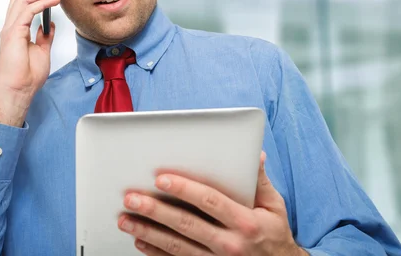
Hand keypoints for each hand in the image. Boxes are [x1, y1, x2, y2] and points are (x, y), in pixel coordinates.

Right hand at [0, 0, 61, 126]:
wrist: (19, 90)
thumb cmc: (27, 76)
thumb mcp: (42, 51)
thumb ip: (44, 37)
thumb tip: (50, 25)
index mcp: (16, 30)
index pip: (22, 3)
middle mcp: (11, 26)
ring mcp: (10, 29)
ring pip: (22, 0)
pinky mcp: (14, 33)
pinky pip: (27, 11)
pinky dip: (41, 3)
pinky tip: (53, 1)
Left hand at [118, 152, 307, 255]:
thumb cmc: (274, 234)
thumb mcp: (274, 206)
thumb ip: (260, 181)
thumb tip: (255, 154)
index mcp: (245, 222)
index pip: (210, 201)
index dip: (185, 189)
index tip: (162, 179)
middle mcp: (229, 244)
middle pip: (186, 224)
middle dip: (156, 210)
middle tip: (132, 198)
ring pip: (176, 246)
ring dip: (148, 232)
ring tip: (126, 219)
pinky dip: (156, 252)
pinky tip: (140, 241)